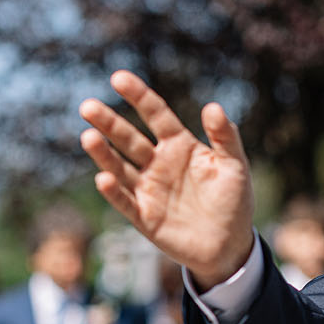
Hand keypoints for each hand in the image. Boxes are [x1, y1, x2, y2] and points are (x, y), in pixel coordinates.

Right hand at [80, 71, 255, 287]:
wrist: (230, 245)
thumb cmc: (234, 201)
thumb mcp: (235, 166)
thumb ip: (225, 137)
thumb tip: (213, 107)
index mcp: (180, 146)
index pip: (156, 115)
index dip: (138, 96)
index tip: (118, 78)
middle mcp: (159, 164)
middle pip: (129, 139)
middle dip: (109, 123)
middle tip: (88, 107)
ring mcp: (149, 190)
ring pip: (120, 168)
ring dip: (103, 154)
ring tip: (88, 137)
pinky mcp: (145, 217)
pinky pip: (125, 202)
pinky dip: (114, 192)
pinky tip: (103, 178)